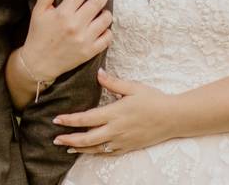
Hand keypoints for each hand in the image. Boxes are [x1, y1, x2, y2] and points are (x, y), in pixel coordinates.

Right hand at [20, 0, 112, 80]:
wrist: (38, 63)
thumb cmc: (38, 35)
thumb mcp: (39, 11)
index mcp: (62, 13)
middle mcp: (75, 25)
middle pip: (97, 3)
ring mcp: (84, 39)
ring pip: (105, 19)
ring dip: (106, 12)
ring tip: (103, 11)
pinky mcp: (89, 52)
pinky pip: (107, 38)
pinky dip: (108, 31)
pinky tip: (102, 28)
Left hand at [52, 69, 173, 154]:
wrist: (173, 118)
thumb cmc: (153, 100)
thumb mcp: (133, 87)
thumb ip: (113, 83)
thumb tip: (98, 74)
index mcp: (115, 113)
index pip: (86, 118)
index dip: (70, 120)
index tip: (56, 119)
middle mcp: (116, 129)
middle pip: (87, 138)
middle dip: (69, 139)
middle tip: (55, 139)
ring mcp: (121, 141)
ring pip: (96, 148)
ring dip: (79, 149)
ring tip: (67, 148)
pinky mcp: (128, 147)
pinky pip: (107, 153)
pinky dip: (95, 153)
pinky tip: (88, 151)